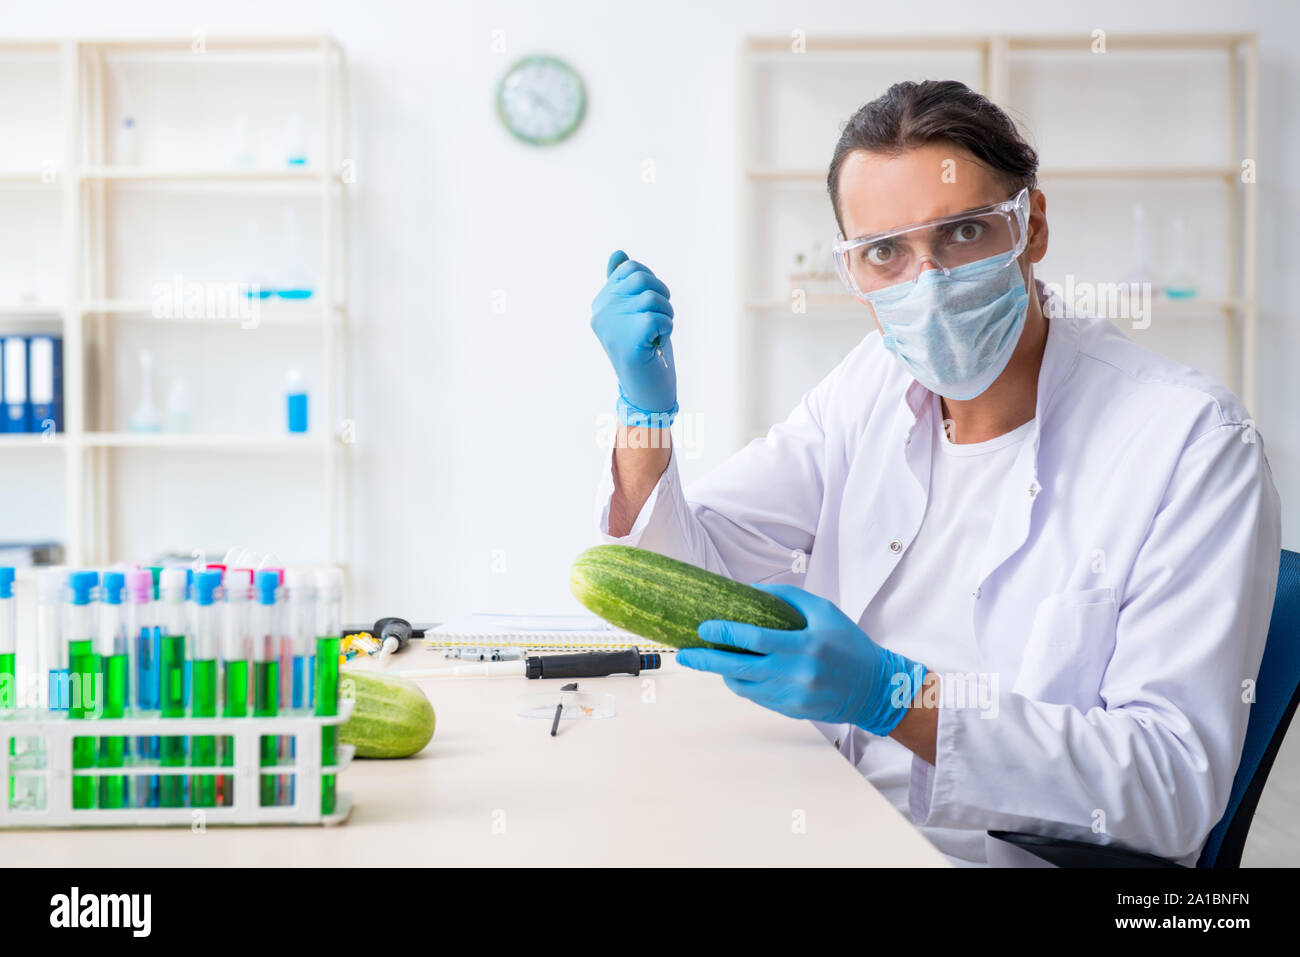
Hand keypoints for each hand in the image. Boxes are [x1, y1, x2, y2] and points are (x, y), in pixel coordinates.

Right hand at [590, 250, 677, 424]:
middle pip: (641, 278)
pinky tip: (657, 344)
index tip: (651, 307)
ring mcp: (612, 325)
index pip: (630, 269)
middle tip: (660, 319)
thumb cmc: (643, 350)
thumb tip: (618, 252)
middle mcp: (600, 312)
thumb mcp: (634, 312)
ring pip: (652, 297)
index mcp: (600, 303)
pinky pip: (659, 317)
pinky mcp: (628, 338)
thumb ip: (624, 284)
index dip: (651, 283)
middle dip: (661, 295)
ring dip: (666, 315)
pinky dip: (666, 329)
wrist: (646, 390)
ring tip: (658, 334)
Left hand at [677, 584, 926, 735]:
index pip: (753, 639)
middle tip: (684, 654)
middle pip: (738, 668)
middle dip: (706, 660)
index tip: (703, 628)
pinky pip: (757, 697)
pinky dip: (742, 684)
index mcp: (804, 646)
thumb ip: (788, 598)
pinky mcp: (791, 711)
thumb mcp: (825, 611)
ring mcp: (792, 696)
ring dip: (722, 673)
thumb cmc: (849, 644)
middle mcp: (795, 673)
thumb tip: (751, 591)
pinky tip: (736, 672)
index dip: (724, 633)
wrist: (875, 688)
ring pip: (743, 687)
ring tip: (710, 660)